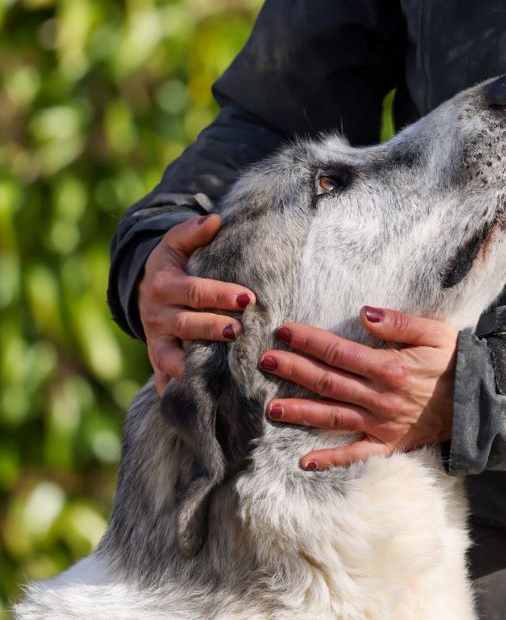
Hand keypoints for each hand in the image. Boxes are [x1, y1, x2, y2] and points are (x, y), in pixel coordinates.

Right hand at [139, 214, 255, 394]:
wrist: (142, 292)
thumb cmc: (170, 265)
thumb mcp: (175, 243)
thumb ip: (193, 230)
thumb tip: (215, 219)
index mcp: (163, 286)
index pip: (195, 291)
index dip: (221, 294)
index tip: (248, 297)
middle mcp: (156, 317)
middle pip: (187, 325)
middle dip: (214, 328)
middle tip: (240, 331)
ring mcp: (156, 343)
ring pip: (175, 357)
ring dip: (198, 364)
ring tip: (224, 367)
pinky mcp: (157, 364)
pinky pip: (167, 380)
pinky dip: (181, 391)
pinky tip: (202, 400)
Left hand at [259, 306, 457, 469]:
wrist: (479, 400)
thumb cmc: (455, 360)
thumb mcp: (434, 332)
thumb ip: (398, 322)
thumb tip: (364, 314)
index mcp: (390, 368)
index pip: (339, 352)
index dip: (310, 341)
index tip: (284, 331)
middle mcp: (381, 398)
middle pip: (328, 382)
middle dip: (294, 370)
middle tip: (265, 361)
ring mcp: (382, 425)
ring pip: (334, 417)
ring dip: (301, 412)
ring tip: (270, 408)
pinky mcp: (389, 446)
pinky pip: (355, 456)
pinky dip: (330, 460)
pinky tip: (304, 462)